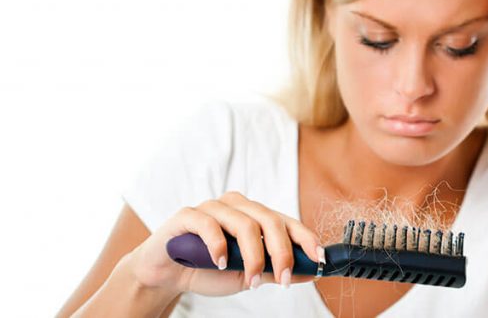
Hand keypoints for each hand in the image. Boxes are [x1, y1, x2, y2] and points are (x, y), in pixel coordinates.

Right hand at [127, 191, 323, 295]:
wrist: (167, 273)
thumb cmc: (208, 269)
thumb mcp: (247, 273)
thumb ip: (274, 270)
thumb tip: (311, 272)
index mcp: (254, 216)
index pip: (287, 221)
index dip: (305, 238)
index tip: (319, 258)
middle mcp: (237, 206)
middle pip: (269, 220)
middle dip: (282, 252)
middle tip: (284, 280)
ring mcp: (213, 207)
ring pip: (244, 223)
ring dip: (252, 257)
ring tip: (250, 282)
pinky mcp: (188, 214)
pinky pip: (209, 223)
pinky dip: (218, 245)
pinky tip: (220, 264)